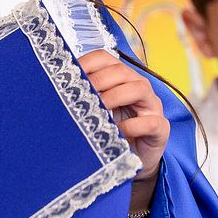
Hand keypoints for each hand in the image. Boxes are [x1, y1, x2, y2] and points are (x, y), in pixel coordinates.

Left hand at [78, 49, 169, 181]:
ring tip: (98, 111)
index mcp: (120, 77)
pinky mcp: (160, 128)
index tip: (69, 76)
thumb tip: (57, 91)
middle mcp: (138, 86)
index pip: (105, 58)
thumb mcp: (95, 111)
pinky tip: (117, 132)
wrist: (132, 159)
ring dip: (114, 97)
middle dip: (98, 81)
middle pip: (121, 71)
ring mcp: (152, 106)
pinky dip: (131, 126)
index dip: (87, 63)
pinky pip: (150, 122)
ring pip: (139, 88)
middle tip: (81, 96)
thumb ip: (83, 98)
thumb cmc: (110, 131)